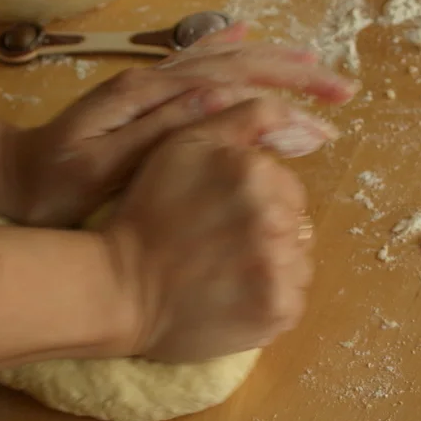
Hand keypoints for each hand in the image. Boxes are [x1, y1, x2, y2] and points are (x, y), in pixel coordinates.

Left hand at [0, 23, 355, 226]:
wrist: (5, 175)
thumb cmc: (52, 186)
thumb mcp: (105, 166)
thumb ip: (163, 130)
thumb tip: (226, 97)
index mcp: (151, 98)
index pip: (235, 85)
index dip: (286, 97)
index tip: (327, 118)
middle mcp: (153, 82)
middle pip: (237, 66)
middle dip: (293, 75)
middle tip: (341, 90)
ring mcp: (146, 87)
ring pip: (221, 63)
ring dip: (270, 64)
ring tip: (313, 67)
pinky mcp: (140, 97)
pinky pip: (194, 67)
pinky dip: (225, 53)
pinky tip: (244, 41)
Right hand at [101, 95, 313, 362]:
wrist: (121, 288)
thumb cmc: (149, 215)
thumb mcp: (183, 145)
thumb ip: (242, 115)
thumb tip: (293, 109)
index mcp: (255, 172)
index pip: (289, 188)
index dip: (260, 203)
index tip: (223, 219)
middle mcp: (274, 216)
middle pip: (297, 226)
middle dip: (266, 235)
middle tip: (220, 249)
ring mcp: (278, 268)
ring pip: (298, 264)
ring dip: (271, 268)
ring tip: (226, 275)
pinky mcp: (278, 310)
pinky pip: (293, 301)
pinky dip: (270, 303)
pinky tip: (234, 299)